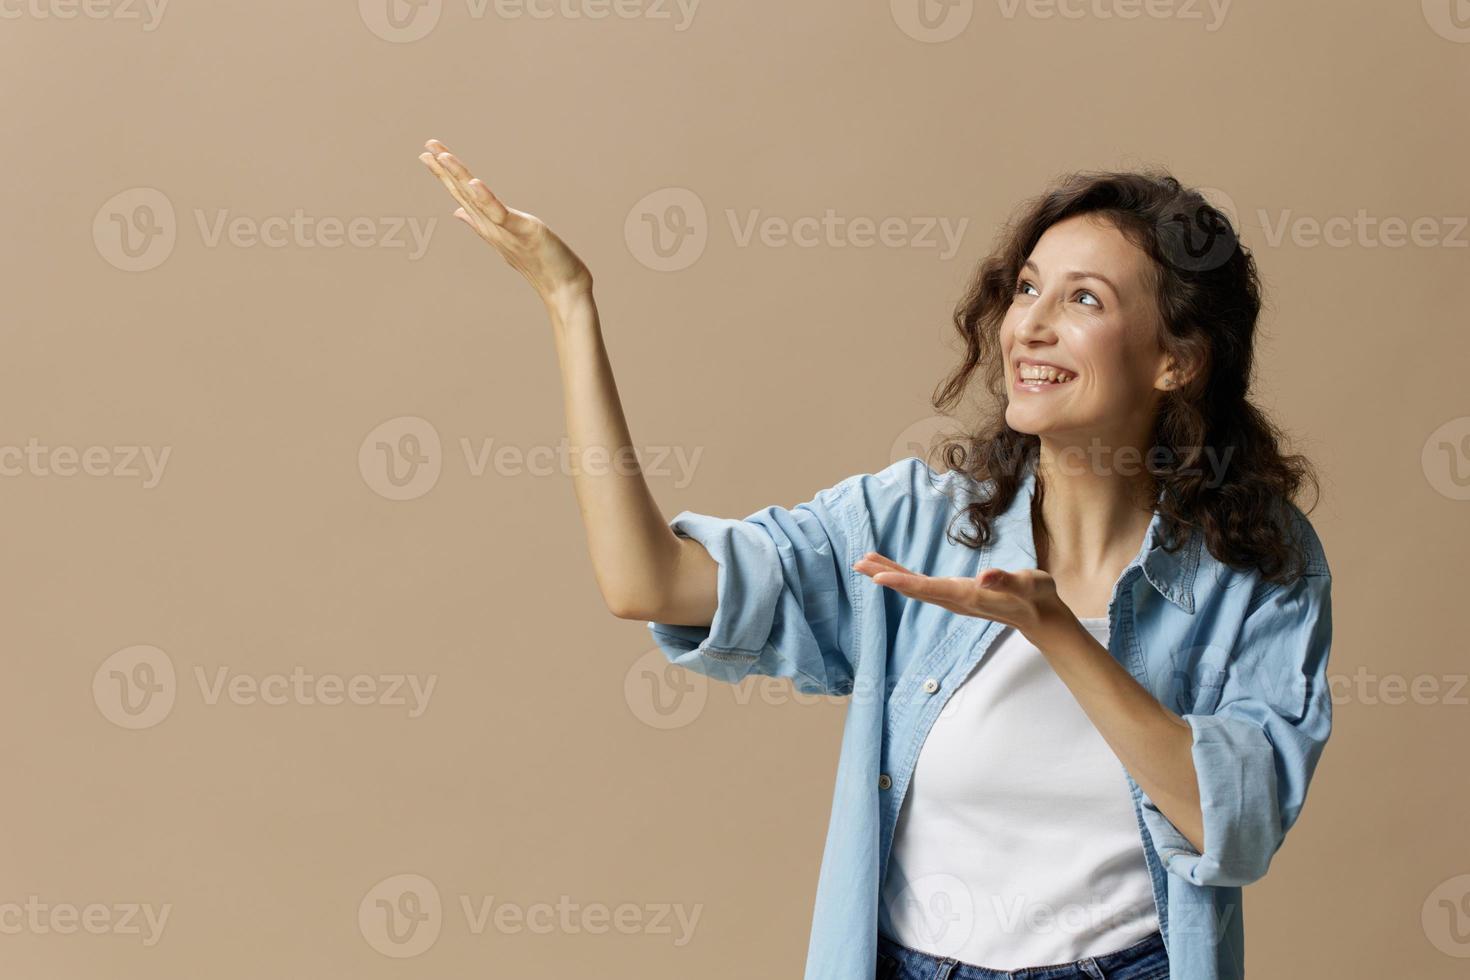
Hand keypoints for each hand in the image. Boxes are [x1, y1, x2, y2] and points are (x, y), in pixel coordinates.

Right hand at [417, 138, 592, 306]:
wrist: (562, 288)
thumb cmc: (538, 263)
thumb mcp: (504, 238)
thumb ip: (479, 223)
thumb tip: (458, 212)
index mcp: (487, 225)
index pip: (461, 194)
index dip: (444, 174)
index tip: (427, 154)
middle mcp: (490, 227)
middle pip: (463, 193)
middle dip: (444, 170)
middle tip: (427, 146)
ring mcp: (504, 230)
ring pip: (476, 200)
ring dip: (458, 177)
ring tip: (442, 156)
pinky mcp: (522, 231)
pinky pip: (500, 214)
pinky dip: (486, 199)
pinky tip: (474, 182)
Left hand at [851, 552, 1076, 645]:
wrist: (1040, 615)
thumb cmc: (1035, 596)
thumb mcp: (1027, 583)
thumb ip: (1006, 580)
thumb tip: (985, 576)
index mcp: (967, 595)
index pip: (928, 588)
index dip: (902, 582)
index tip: (877, 577)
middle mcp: (955, 600)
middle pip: (913, 589)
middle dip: (885, 575)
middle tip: (858, 563)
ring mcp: (953, 599)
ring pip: (915, 588)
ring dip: (890, 575)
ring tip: (866, 563)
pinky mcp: (955, 595)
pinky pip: (923, 586)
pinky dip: (904, 576)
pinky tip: (893, 571)